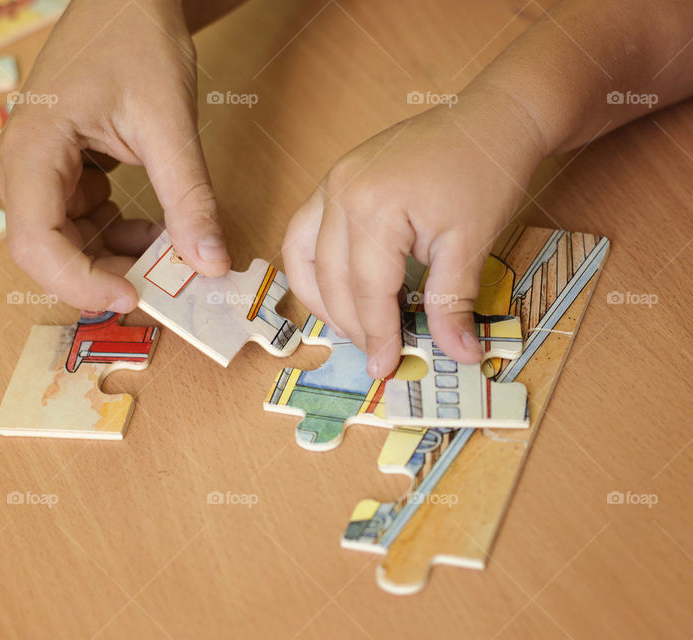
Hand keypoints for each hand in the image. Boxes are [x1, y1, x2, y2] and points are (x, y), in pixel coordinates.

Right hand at [0, 0, 229, 312]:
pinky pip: (81, 224)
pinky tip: (156, 224)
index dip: (83, 283)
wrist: (126, 0)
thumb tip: (210, 264)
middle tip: (165, 281)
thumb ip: (189, 198)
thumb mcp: (169, 122)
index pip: (36, 244)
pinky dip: (120, 233)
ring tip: (171, 245)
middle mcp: (18, 167)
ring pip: (68, 244)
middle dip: (107, 273)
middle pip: (50, 251)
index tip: (136, 296)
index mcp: (30, 150)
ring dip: (119, 255)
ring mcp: (34, 172)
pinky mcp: (56, 174)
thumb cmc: (134, 39)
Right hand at [283, 91, 545, 377]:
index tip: (386, 367)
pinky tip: (333, 289)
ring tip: (351, 328)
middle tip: (377, 355)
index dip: (377, 334)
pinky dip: (313, 267)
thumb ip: (452, 304)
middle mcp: (340, 192)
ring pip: (302, 257)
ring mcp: (331, 182)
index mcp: (374, 208)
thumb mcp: (472, 244)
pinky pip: (304, 231)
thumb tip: (458, 355)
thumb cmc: (486, 173)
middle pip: (332, 279)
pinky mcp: (334, 179)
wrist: (490, 118)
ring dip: (321, 299)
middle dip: (353, 324)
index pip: (366, 290)